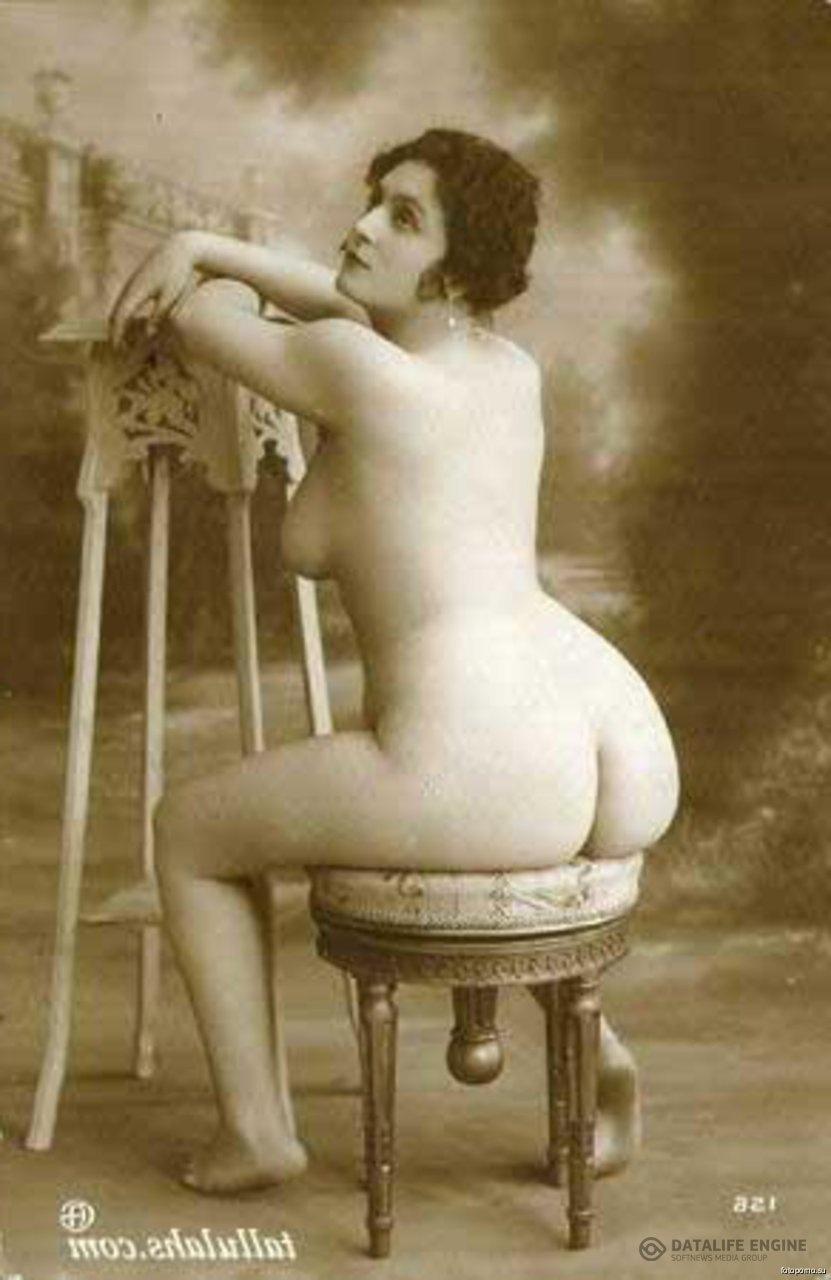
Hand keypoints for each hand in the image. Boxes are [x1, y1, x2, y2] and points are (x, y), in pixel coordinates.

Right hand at [109, 232, 201, 347]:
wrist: (180, 249)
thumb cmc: (178, 273)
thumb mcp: (171, 297)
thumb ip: (158, 316)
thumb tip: (148, 335)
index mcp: (136, 291)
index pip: (120, 317)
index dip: (117, 335)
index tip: (117, 350)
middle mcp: (130, 287)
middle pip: (115, 313)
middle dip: (115, 332)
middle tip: (118, 350)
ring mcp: (132, 282)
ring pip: (119, 306)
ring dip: (119, 324)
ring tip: (123, 341)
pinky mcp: (138, 281)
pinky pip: (126, 300)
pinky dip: (125, 314)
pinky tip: (131, 323)